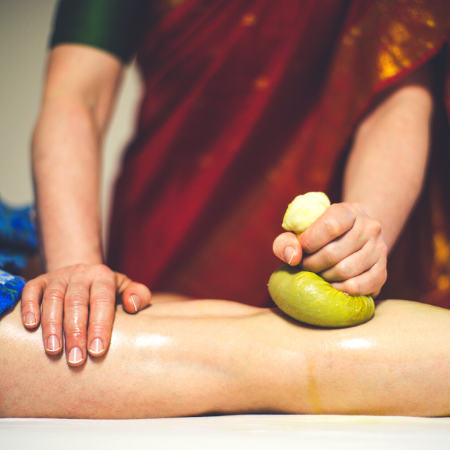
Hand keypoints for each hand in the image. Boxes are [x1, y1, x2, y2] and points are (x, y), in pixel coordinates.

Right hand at [20, 264, 151, 365]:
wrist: (83, 273)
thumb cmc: (109, 291)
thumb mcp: (127, 288)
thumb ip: (139, 295)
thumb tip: (132, 306)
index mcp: (103, 276)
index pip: (102, 300)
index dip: (99, 325)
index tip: (97, 351)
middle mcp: (81, 273)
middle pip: (77, 301)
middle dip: (76, 332)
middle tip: (76, 359)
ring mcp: (59, 276)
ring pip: (53, 298)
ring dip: (52, 325)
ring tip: (54, 351)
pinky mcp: (40, 280)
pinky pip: (31, 290)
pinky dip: (29, 307)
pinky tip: (31, 326)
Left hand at [273, 203, 386, 296]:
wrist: (352, 237)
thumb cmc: (319, 235)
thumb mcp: (301, 231)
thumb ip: (287, 241)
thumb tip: (292, 257)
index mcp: (349, 211)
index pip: (330, 225)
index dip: (309, 241)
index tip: (301, 249)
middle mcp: (370, 227)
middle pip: (335, 252)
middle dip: (313, 264)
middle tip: (306, 266)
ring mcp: (379, 249)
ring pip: (346, 271)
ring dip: (325, 277)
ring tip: (318, 273)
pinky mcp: (383, 271)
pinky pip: (360, 286)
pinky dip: (341, 289)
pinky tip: (332, 284)